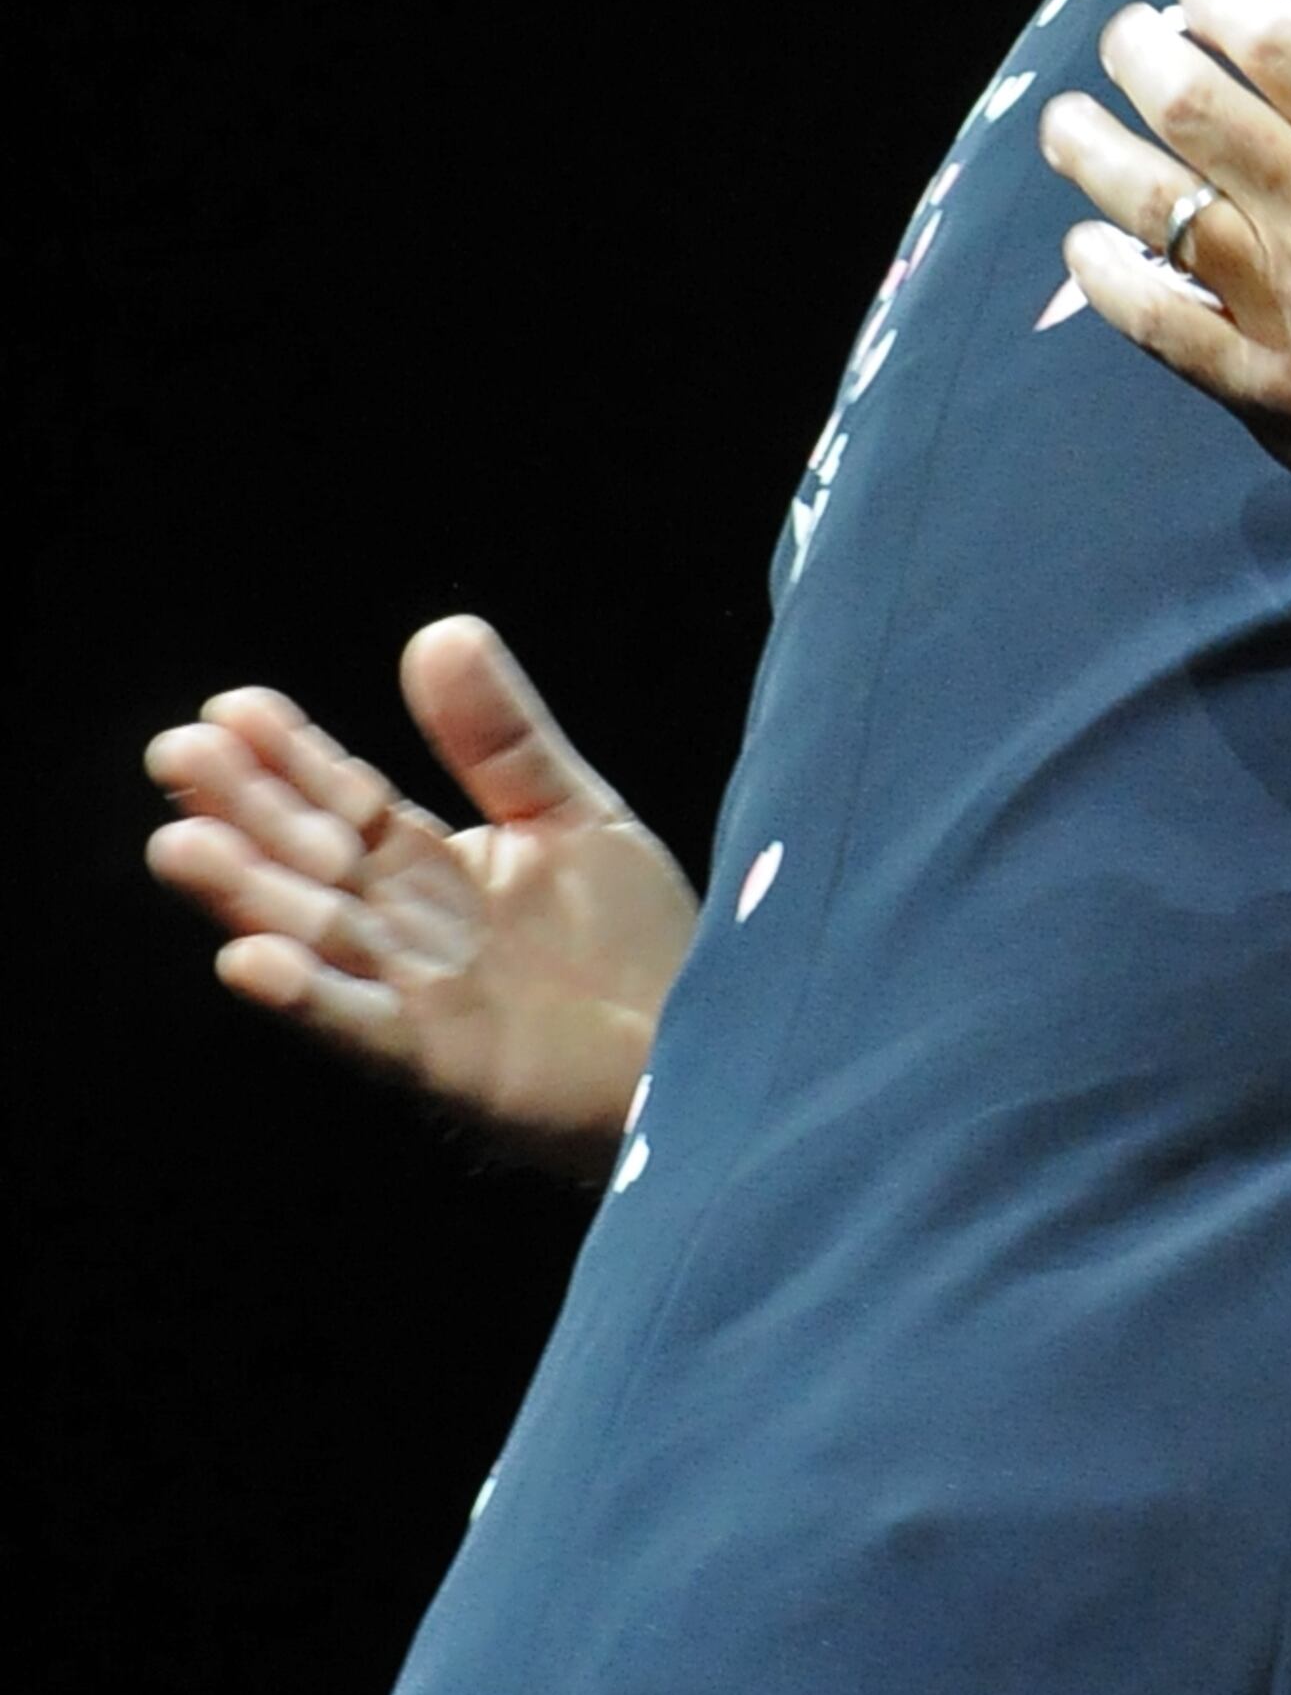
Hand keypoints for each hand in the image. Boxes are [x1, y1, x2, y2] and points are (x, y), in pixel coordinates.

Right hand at [144, 618, 694, 1172]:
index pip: (343, 799)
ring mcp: (418, 998)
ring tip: (183, 846)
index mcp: (428, 866)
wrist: (710, 1050)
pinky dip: (309, 1000)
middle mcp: (405, 930)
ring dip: (248, 896)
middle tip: (176, 753)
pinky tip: (250, 962)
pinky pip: (364, 1028)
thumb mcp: (572, 817)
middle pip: (310, 861)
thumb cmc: (635, 946)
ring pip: (317, 938)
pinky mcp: (447, 1064)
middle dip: (246, 811)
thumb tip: (441, 630)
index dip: (290, 756)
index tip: (232, 707)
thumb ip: (502, 739)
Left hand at [1038, 0, 1290, 564]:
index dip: (1223, 2)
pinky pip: (1163, 325)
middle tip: (1125, 37)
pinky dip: (1112, 281)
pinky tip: (1082, 249)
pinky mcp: (1272, 391)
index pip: (1279, 44)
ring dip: (1096, 153)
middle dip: (1142, 55)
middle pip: (1197, 109)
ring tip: (1065, 123)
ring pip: (1160, 206)